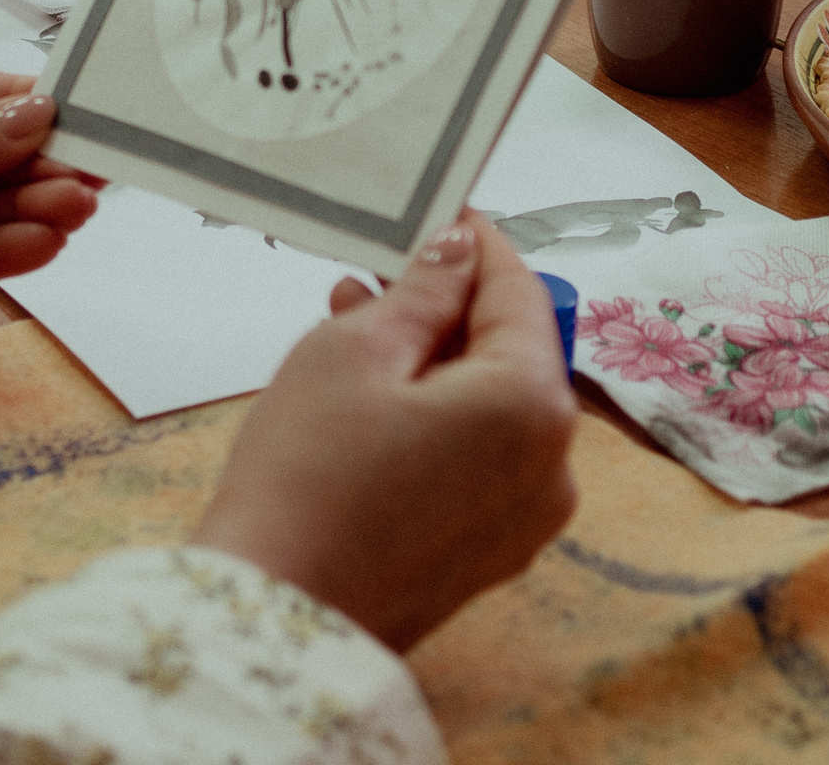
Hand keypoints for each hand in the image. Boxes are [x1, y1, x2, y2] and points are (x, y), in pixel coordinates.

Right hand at [191, 212, 576, 651]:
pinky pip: (475, 459)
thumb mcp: (354, 350)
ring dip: (433, 360)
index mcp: (533, 405)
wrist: (275, 617)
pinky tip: (368, 395)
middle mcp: (553, 466)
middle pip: (509, 352)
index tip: (437, 211)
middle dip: (444, 307)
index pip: (517, 292)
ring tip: (352, 324)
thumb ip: (422, 291)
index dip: (473, 244)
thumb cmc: (308, 476)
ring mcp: (525, 519)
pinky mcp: (487, 553)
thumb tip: (456, 250)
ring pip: (488, 407)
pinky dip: (435, 417)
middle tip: (374, 271)